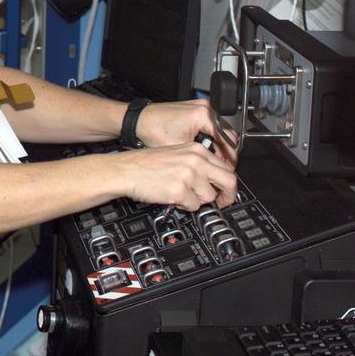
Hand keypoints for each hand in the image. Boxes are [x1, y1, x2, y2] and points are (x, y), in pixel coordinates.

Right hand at [114, 143, 238, 210]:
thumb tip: (214, 179)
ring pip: (210, 197)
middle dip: (228, 196)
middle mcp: (195, 160)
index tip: (224, 190)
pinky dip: (184, 206)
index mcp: (196, 149)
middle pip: (229, 181)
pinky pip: (193, 206)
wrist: (125, 170)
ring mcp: (188, 175)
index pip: (226, 166)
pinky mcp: (179, 190)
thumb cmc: (145, 163)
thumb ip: (197, 163)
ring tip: (183, 195)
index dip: (226, 182)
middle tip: (222, 202)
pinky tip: (173, 198)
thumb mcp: (176, 153)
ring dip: (198, 201)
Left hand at [137, 99, 237, 167]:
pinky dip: (210, 139)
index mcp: (204, 115)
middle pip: (227, 135)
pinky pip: (211, 127)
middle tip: (222, 170)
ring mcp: (201, 107)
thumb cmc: (152, 129)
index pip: (228, 140)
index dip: (230, 159)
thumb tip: (215, 172)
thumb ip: (201, 159)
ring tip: (213, 163)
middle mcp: (205, 108)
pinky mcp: (196, 110)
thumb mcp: (180, 149)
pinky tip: (205, 151)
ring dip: (218, 147)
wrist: (137, 120)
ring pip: (220, 132)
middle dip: (226, 154)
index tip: (229, 171)